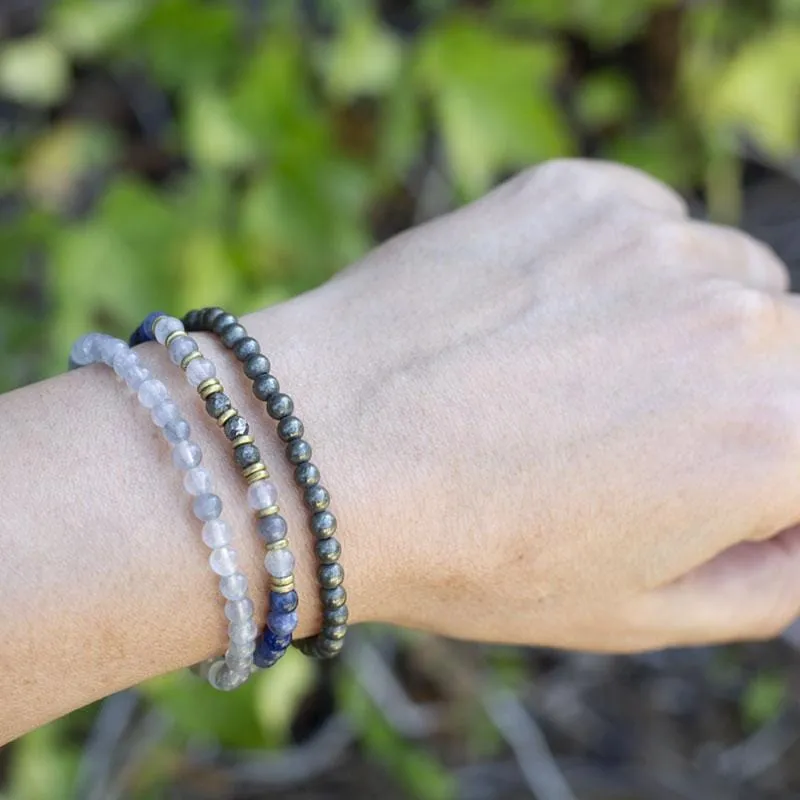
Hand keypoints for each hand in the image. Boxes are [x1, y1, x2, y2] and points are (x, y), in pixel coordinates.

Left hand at [259, 159, 799, 652]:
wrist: (319, 450)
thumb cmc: (468, 551)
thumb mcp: (633, 613)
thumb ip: (763, 583)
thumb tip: (793, 533)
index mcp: (773, 440)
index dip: (768, 474)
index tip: (708, 486)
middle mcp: (736, 322)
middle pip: (789, 351)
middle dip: (739, 398)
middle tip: (633, 436)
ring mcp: (653, 241)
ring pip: (728, 278)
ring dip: (685, 325)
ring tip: (574, 377)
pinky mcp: (578, 192)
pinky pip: (649, 223)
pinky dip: (620, 268)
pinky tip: (540, 319)